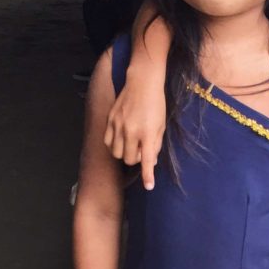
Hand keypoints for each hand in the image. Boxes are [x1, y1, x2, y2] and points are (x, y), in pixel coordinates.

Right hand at [104, 74, 165, 188]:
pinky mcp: (110, 120)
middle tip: (141, 151)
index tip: (149, 187)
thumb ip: (155, 144)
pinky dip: (114, 146)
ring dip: (124, 154)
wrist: (142, 82)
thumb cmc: (156, 104)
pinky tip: (121, 140)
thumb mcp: (161, 125)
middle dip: (136, 160)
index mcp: (148, 133)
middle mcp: (131, 131)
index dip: (148, 176)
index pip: (148, 160)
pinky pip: (108, 142)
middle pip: (129, 159)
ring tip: (131, 145)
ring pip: (117, 153)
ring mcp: (118, 125)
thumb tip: (151, 160)